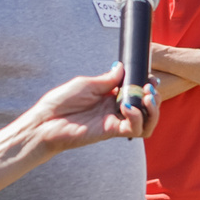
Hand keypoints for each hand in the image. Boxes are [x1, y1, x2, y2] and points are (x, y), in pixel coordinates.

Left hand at [15, 66, 153, 155]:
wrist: (46, 121)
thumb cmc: (60, 102)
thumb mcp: (86, 84)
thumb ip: (107, 79)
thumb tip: (122, 67)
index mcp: (109, 95)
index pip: (136, 91)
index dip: (146, 85)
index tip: (150, 78)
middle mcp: (115, 109)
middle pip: (146, 107)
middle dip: (153, 97)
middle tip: (149, 89)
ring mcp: (114, 121)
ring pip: (146, 122)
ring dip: (153, 110)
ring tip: (147, 98)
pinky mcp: (111, 132)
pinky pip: (134, 129)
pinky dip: (136, 117)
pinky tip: (126, 107)